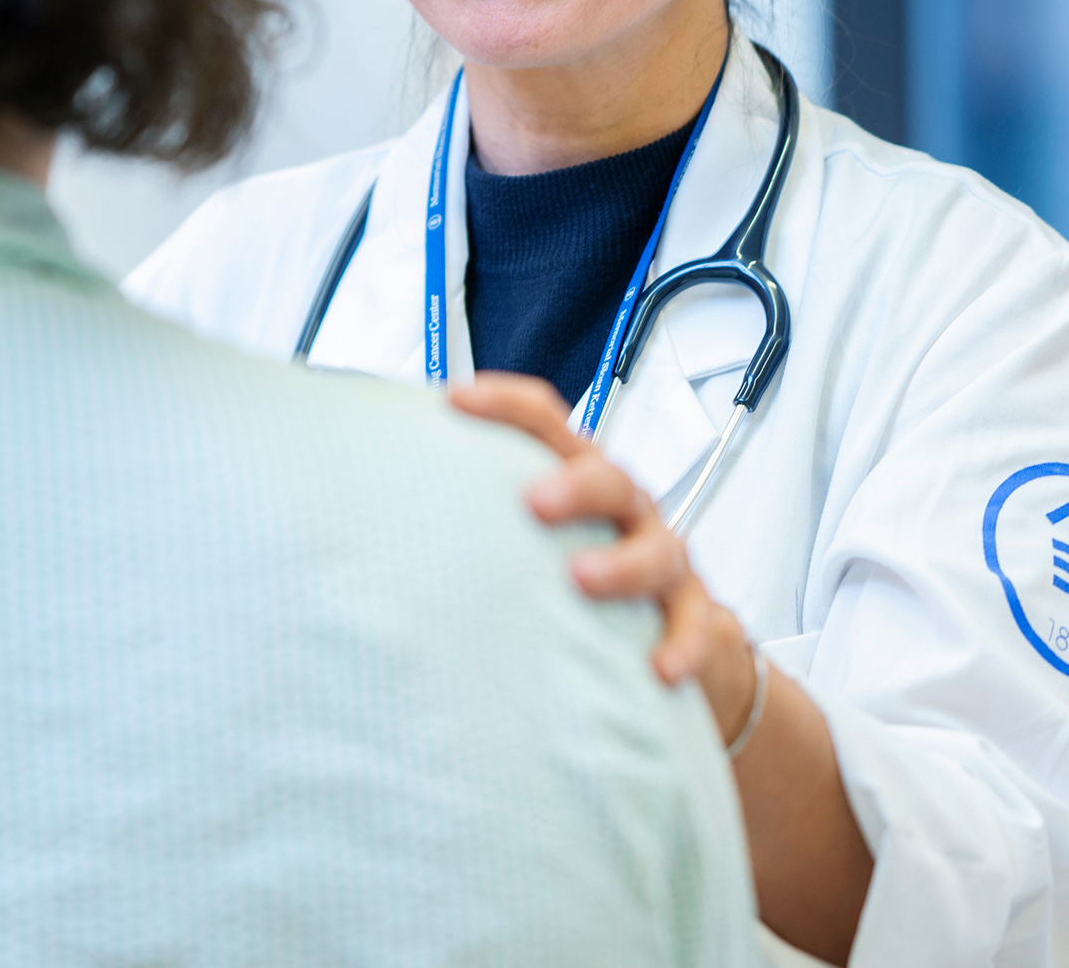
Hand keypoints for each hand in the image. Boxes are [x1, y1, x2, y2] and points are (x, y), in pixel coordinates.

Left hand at [446, 372, 758, 741]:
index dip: (504, 404)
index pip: (545, 421)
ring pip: (657, 548)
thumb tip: (375, 499)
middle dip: (574, 485)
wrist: (677, 629)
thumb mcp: (532, 533)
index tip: (454, 401)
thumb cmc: (581, 565)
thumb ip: (475, 513)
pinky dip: (678, 644)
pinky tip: (656, 668)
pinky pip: (694, 625)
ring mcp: (660, 557)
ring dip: (622, 562)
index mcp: (576, 475)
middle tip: (533, 502)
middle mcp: (622, 508)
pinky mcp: (691, 612)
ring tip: (583, 580)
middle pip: (607, 477)